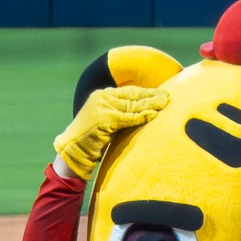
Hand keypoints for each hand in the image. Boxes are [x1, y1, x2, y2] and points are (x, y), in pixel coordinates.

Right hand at [53, 86, 169, 179]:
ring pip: (132, 105)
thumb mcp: (106, 123)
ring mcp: (102, 107)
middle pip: (132, 95)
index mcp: (102, 95)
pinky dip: (142, 117)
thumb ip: (119, 115)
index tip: (160, 93)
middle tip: (168, 96)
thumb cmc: (89, 140)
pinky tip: (154, 115)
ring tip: (165, 104)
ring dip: (150, 105)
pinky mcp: (104, 119)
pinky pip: (128, 118)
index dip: (146, 92)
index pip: (129, 91)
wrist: (71, 150)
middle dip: (151, 96)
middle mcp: (102, 97)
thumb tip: (140, 114)